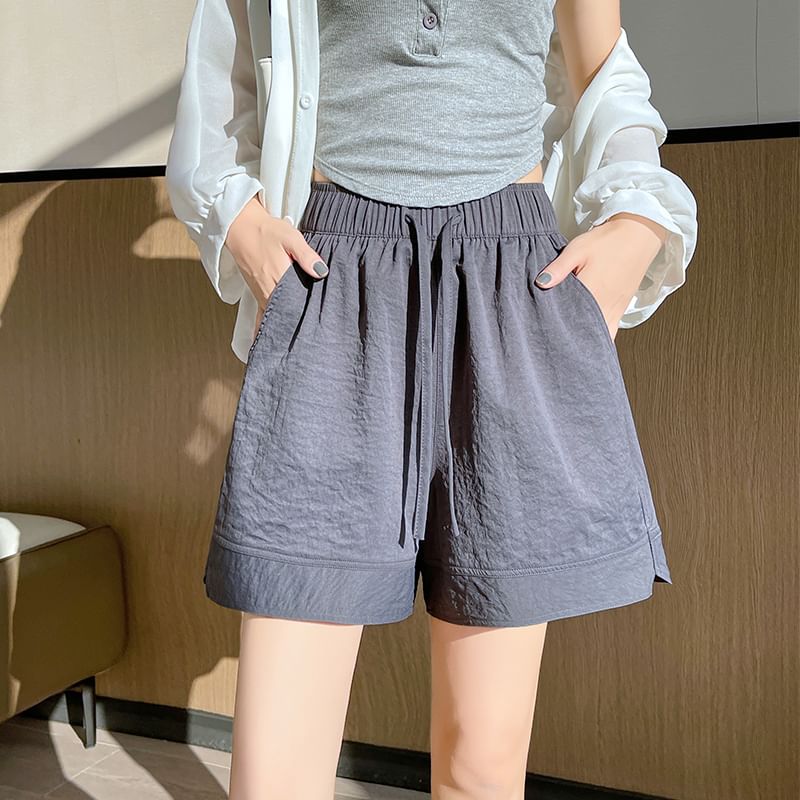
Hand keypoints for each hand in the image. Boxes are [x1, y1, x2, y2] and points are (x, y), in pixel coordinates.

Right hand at [225, 193, 329, 337]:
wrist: (240, 227)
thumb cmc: (266, 231)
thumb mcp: (291, 238)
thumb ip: (306, 255)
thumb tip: (322, 272)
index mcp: (279, 278)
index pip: (297, 304)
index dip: (307, 317)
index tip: (317, 329)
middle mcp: (269, 290)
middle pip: (286, 314)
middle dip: (297, 328)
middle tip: (310, 343)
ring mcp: (261, 293)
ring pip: (274, 316)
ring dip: (284, 327)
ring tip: (296, 344)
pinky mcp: (256, 292)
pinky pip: (261, 314)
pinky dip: (263, 327)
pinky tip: (264, 341)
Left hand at [534, 212, 667, 340]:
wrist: (638, 235)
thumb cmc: (607, 241)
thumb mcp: (577, 249)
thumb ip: (559, 268)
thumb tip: (540, 283)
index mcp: (591, 290)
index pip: (568, 315)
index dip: (555, 323)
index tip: (544, 327)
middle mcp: (604, 304)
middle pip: (582, 330)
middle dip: (568, 336)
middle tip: (553, 338)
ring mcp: (615, 310)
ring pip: (597, 335)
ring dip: (583, 339)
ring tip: (568, 342)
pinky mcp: (621, 310)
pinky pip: (610, 332)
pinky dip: (600, 338)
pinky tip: (588, 340)